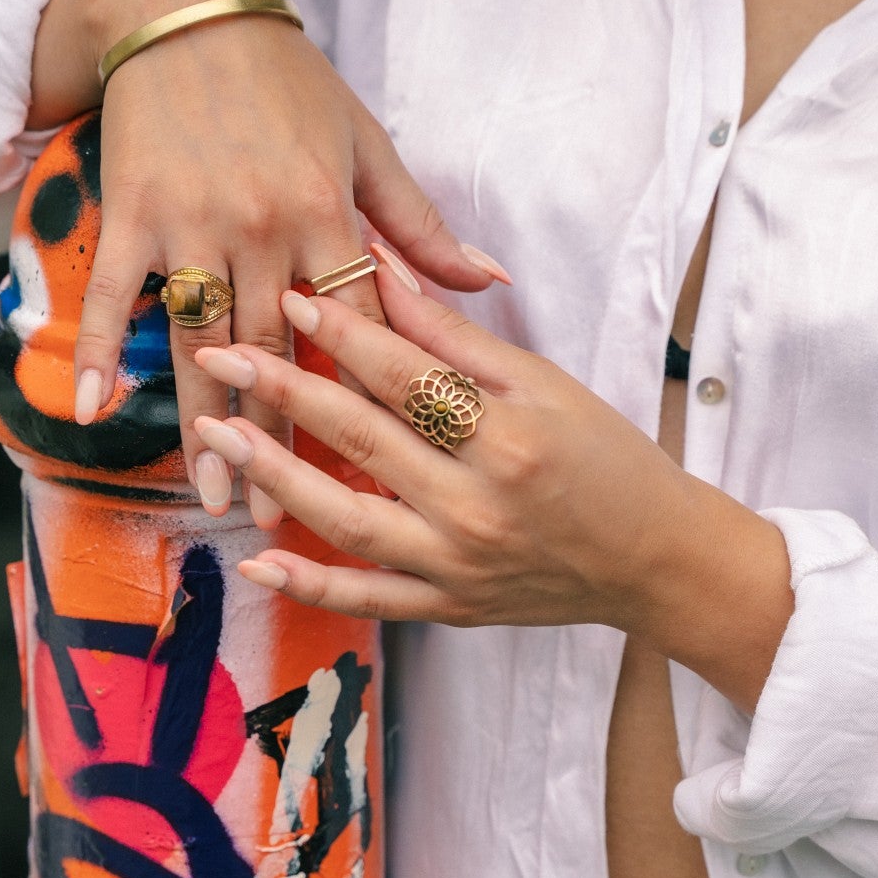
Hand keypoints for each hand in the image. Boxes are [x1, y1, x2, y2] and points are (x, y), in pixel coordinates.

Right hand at [29, 0, 506, 516]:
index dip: (363, 402)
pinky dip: (102, 350)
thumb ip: (420, 225)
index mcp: (328, 213)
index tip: (375, 471)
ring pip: (203, 339)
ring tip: (214, 494)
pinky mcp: (134, 211)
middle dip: (284, 441)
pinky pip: (117, 293)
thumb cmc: (290, 81)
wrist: (189, 10)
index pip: (355, 327)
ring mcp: (193, 222)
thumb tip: (492, 280)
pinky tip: (95, 412)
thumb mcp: (366, 143)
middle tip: (285, 516)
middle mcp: (263, 226)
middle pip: (278, 354)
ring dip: (207, 422)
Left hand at [191, 253, 793, 712]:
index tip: (291, 297)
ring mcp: (459, 565)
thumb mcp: (546, 386)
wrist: (657, 561)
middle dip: (285, 389)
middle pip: (364, 439)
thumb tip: (386, 269)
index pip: (407, 377)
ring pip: (348, 520)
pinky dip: (309, 585)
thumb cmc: (608, 461)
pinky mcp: (449, 608)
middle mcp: (478, 505)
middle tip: (223, 351)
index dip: (345, 334)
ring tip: (220, 436)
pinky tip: (256, 563)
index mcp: (509, 438)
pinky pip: (368, 599)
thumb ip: (457, 338)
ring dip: (277, 476)